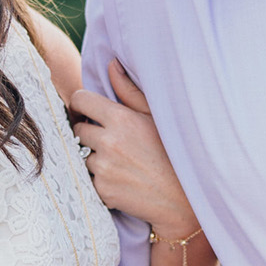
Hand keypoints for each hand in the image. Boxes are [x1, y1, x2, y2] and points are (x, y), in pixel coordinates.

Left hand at [69, 61, 201, 243]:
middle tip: (113, 142)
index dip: (83, 105)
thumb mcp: (158, 118)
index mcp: (121, 119)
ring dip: (95, 158)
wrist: (187, 201)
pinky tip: (123, 181)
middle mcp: (109, 142)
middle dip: (90, 133)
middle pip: (78, 129)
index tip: (90, 112)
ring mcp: (104, 169)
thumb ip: (130, 92)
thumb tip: (111, 64)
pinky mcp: (103, 191)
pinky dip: (101, 180)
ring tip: (122, 164)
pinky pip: (90, 179)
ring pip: (83, 156)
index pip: (80, 100)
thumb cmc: (176, 154)